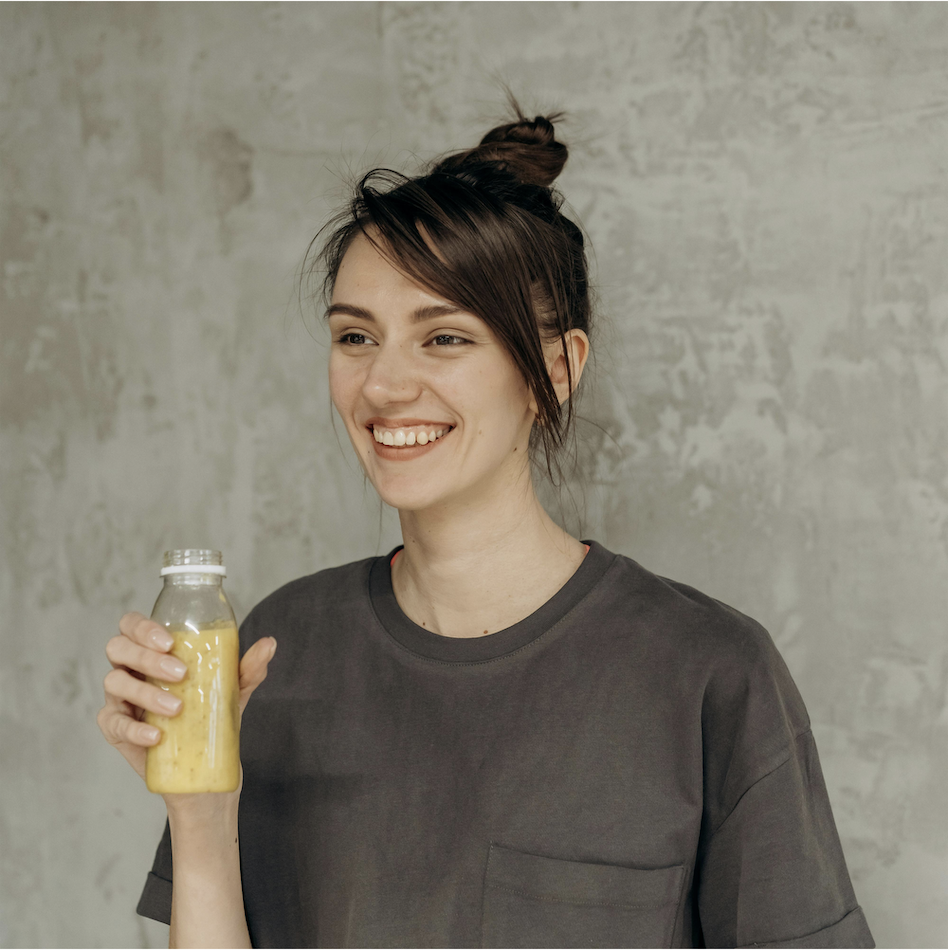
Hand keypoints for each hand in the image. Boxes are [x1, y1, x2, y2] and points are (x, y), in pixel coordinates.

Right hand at [97, 611, 276, 784]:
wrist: (205, 769)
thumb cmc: (211, 716)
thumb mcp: (233, 690)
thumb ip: (249, 667)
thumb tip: (269, 644)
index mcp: (153, 652)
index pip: (132, 625)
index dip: (143, 627)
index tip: (170, 641)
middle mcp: (131, 669)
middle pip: (117, 648)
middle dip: (146, 656)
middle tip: (180, 673)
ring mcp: (120, 699)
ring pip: (114, 682)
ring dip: (145, 692)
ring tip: (177, 708)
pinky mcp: (115, 730)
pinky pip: (113, 723)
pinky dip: (135, 728)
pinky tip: (157, 735)